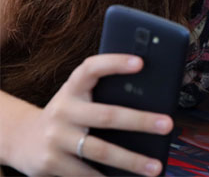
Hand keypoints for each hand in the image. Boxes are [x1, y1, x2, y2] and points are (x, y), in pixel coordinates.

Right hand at [5, 54, 171, 175]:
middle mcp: (62, 110)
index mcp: (72, 88)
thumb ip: (105, 96)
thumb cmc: (69, 115)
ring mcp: (55, 138)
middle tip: (168, 125)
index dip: (114, 63)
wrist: (22, 139)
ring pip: (100, 150)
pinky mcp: (50, 162)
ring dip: (132, 161)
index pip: (91, 68)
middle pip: (107, 116)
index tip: (141, 62)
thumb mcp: (80, 99)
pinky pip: (86, 173)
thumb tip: (152, 104)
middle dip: (141, 121)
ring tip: (156, 167)